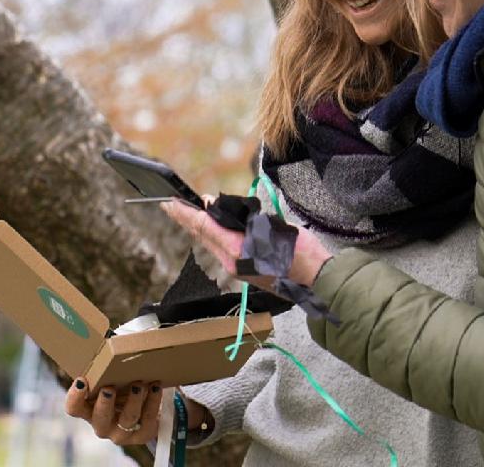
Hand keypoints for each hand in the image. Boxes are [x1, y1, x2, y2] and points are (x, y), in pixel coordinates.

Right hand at [64, 379, 161, 445]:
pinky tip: (155, 387)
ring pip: (127, 418)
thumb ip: (108, 370)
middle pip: (99, 418)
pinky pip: (148, 419)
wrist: (146, 412)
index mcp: (89, 411)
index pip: (74, 408)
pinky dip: (153, 401)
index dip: (75, 396)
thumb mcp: (114, 382)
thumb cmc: (124, 390)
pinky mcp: (142, 435)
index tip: (82, 380)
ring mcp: (121, 433)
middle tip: (109, 388)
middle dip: (104, 403)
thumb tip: (113, 341)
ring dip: (134, 400)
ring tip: (139, 384)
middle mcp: (102, 425)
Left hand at [161, 195, 332, 286]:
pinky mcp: (243, 272)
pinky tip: (215, 228)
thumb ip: (243, 218)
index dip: (184, 213)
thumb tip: (216, 206)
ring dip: (201, 227)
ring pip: (211, 243)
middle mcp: (231, 261)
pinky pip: (221, 249)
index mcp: (237, 248)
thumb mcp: (273, 226)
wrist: (315, 281)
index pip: (203, 226)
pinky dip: (214, 236)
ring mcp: (236, 269)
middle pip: (203, 235)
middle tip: (173, 204)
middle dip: (187, 219)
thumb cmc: (299, 251)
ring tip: (191, 212)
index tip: (168, 203)